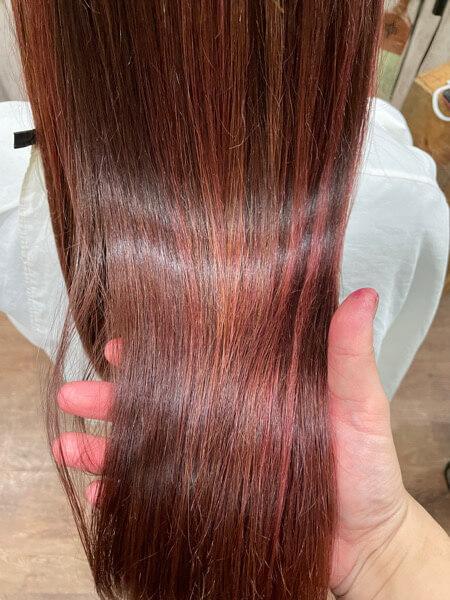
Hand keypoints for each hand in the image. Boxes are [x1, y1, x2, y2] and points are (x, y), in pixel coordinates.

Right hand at [52, 288, 409, 595]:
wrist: (365, 541)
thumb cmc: (367, 471)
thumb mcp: (360, 407)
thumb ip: (349, 356)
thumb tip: (363, 295)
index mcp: (248, 391)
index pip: (192, 363)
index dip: (153, 353)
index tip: (117, 344)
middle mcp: (221, 423)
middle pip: (155, 405)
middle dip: (108, 399)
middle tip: (72, 393)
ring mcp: (211, 465)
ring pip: (145, 449)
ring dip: (103, 446)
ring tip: (68, 446)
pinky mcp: (208, 504)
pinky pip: (155, 498)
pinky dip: (124, 495)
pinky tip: (100, 493)